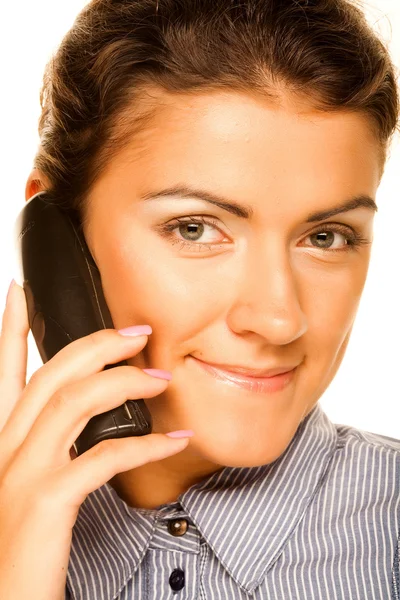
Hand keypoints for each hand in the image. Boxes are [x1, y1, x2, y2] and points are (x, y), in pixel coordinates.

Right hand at [0, 280, 189, 599]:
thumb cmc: (22, 544)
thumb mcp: (27, 486)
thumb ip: (50, 449)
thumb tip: (88, 423)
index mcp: (0, 441)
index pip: (5, 371)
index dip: (10, 329)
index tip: (20, 292)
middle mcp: (4, 447)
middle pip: (52, 373)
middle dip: (97, 345)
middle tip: (137, 332)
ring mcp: (21, 471)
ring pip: (76, 401)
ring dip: (126, 384)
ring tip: (162, 380)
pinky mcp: (45, 498)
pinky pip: (105, 455)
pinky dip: (147, 443)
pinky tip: (176, 440)